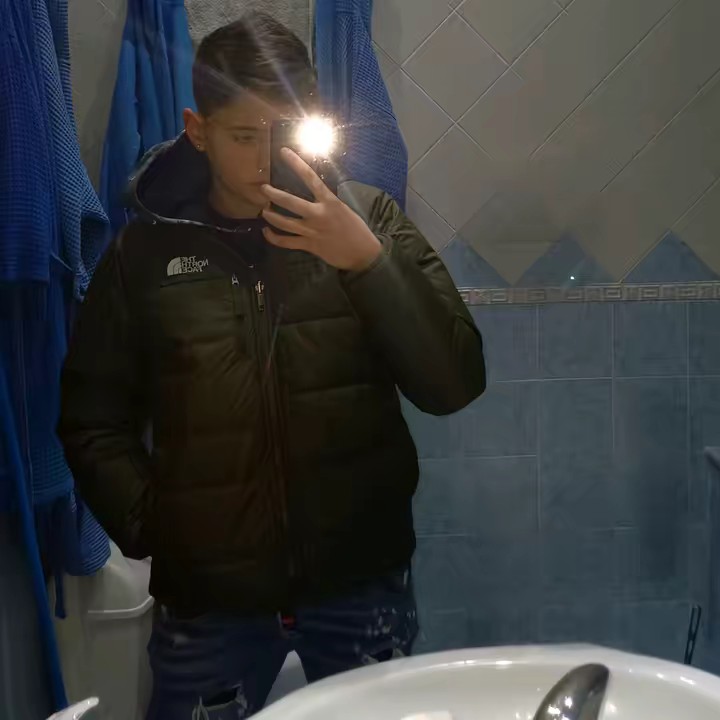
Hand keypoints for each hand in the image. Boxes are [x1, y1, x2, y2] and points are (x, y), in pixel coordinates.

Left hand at [261, 149, 381, 271]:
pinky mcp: (309, 245)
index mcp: (329, 202)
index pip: (310, 178)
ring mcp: (312, 231)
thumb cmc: (356, 229)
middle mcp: (318, 214)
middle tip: (263, 189)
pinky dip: (273, 238)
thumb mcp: (343, 209)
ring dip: (270, 215)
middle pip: (290, 201)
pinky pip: (286, 242)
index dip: (296, 163)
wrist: (363, 253)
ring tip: (263, 210)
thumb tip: (314, 196)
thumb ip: (327, 202)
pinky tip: (267, 232)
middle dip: (273, 194)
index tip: (284, 152)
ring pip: (284, 223)